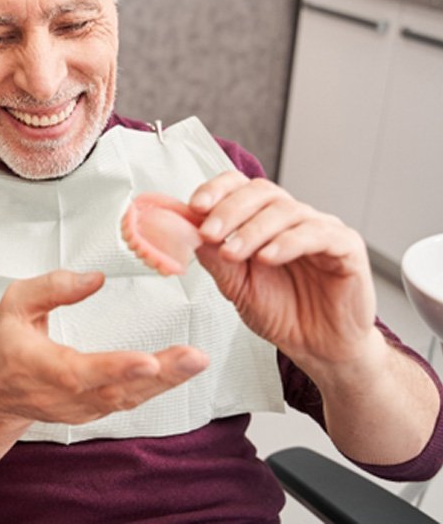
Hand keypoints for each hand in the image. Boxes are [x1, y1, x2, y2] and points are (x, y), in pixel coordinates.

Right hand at [0, 270, 208, 425]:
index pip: (80, 372)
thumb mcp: (14, 304)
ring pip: (128, 399)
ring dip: (166, 382)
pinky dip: (157, 387)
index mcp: (39, 367)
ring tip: (195, 361)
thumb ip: (52, 287)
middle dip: (160, 375)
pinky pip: (129, 400)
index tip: (147, 360)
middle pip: (116, 390)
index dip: (115, 368)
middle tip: (194, 357)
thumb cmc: (4, 345)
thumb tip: (95, 278)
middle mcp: (63, 395)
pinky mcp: (93, 411)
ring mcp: (80, 408)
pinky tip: (180, 370)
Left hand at [190, 171, 377, 367]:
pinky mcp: (347, 247)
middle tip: (209, 232)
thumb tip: (186, 231)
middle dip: (229, 210)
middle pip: (261, 192)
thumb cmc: (281, 312)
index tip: (194, 206)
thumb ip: (214, 257)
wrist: (318, 347)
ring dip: (253, 230)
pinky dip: (288, 242)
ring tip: (232, 252)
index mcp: (263, 219)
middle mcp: (292, 218)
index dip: (217, 190)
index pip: (240, 186)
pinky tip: (267, 257)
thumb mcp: (236, 286)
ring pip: (286, 211)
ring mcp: (321, 229)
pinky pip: (319, 234)